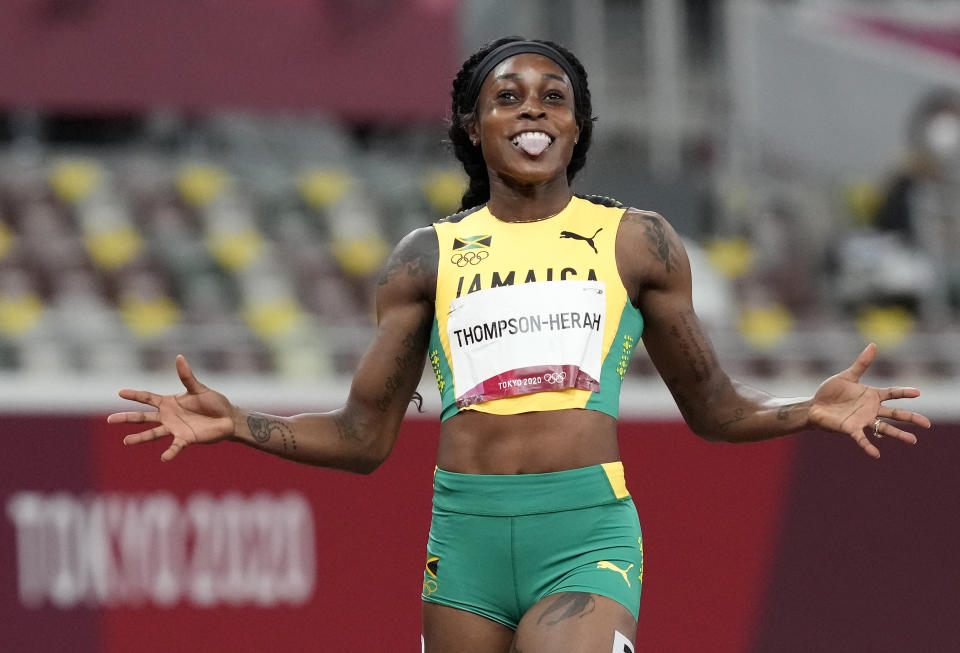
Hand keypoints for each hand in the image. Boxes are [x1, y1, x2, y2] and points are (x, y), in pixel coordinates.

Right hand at [107, 355, 235, 461]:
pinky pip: (175, 446)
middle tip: (110, 420)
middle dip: (127, 418)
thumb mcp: (199, 388)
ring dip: (140, 438)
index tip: (119, 392)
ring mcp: (175, 429)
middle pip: (144, 417)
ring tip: (126, 441)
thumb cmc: (214, 403)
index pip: (148, 398)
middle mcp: (168, 416)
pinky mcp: (185, 439)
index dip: (134, 395)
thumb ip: (187, 376)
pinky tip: (163, 458)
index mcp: (170, 402)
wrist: (228, 418)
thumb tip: (179, 357)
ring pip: (153, 433)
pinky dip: (170, 452)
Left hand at [809, 343, 930, 458]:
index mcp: (871, 395)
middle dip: (911, 418)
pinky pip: (861, 439)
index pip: (892, 393)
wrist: (814, 406)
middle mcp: (870, 409)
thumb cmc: (830, 392)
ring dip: (898, 434)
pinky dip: (868, 446)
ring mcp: (862, 420)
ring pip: (884, 428)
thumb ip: (861, 363)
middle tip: (927, 424)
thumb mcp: (847, 376)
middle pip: (895, 414)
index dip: (904, 392)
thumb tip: (874, 345)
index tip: (917, 392)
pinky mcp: (850, 429)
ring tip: (913, 441)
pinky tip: (876, 454)